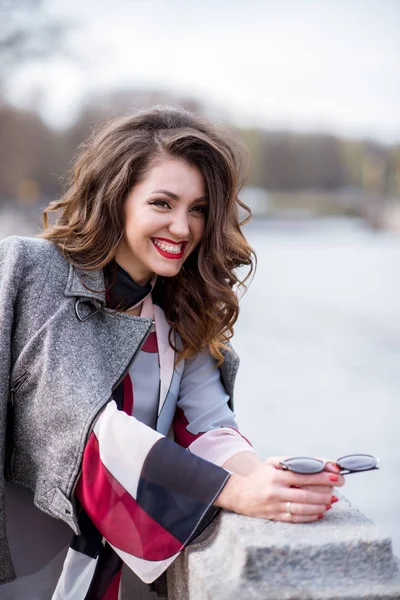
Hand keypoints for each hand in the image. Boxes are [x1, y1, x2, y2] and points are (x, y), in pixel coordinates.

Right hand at [216, 456, 344, 522]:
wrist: (237, 492)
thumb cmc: (260, 475)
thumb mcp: (272, 463)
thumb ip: (293, 462)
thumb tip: (318, 464)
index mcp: (275, 475)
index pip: (304, 475)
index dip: (322, 476)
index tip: (337, 476)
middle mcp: (275, 491)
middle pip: (307, 494)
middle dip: (326, 492)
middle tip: (337, 489)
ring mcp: (275, 506)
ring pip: (304, 507)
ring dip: (321, 504)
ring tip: (331, 501)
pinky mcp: (275, 517)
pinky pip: (297, 518)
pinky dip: (312, 515)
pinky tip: (320, 511)